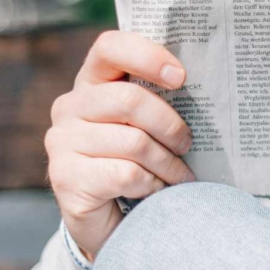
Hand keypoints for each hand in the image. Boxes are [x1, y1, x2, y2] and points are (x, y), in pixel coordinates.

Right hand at [46, 31, 196, 259]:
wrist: (111, 222)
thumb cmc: (138, 163)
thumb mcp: (147, 125)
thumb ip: (159, 100)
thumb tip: (207, 84)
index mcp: (91, 82)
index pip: (110, 47)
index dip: (147, 56)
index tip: (181, 77)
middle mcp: (69, 107)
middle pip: (130, 99)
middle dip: (170, 125)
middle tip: (187, 144)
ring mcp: (62, 142)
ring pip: (134, 142)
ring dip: (168, 163)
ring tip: (178, 176)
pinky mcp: (65, 177)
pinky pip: (126, 173)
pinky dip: (152, 184)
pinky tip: (156, 191)